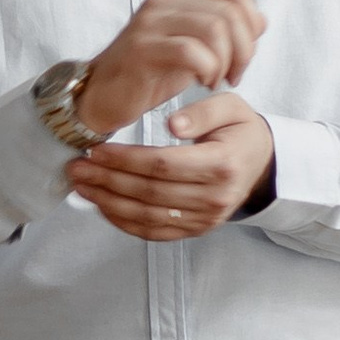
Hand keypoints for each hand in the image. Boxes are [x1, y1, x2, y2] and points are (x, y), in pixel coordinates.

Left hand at [71, 90, 276, 241]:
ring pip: (147, 216)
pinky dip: (124, 222)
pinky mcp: (196, 230)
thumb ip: (203, 112)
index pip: (164, 165)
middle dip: (107, 180)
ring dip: (108, 202)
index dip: (126, 160)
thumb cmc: (241, 131)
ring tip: (81, 186)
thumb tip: (172, 125)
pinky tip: (102, 206)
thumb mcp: (232, 108)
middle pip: (150, 193)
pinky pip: (154, 232)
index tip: (97, 150)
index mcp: (222, 165)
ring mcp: (205, 219)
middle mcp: (214, 198)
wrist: (262, 164)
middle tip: (77, 167)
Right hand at [74, 0, 265, 139]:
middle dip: (243, 50)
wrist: (103, 94)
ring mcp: (151, 21)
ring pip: (215, 29)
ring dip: (226, 62)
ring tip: (216, 80)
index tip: (243, 54)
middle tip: (233, 75)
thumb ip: (225, 29)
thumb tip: (261, 21)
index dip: (250, 22)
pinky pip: (192, 52)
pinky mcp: (142, 48)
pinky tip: (201, 84)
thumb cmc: (151, 70)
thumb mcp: (194, 45)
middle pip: (230, 12)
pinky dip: (208, 71)